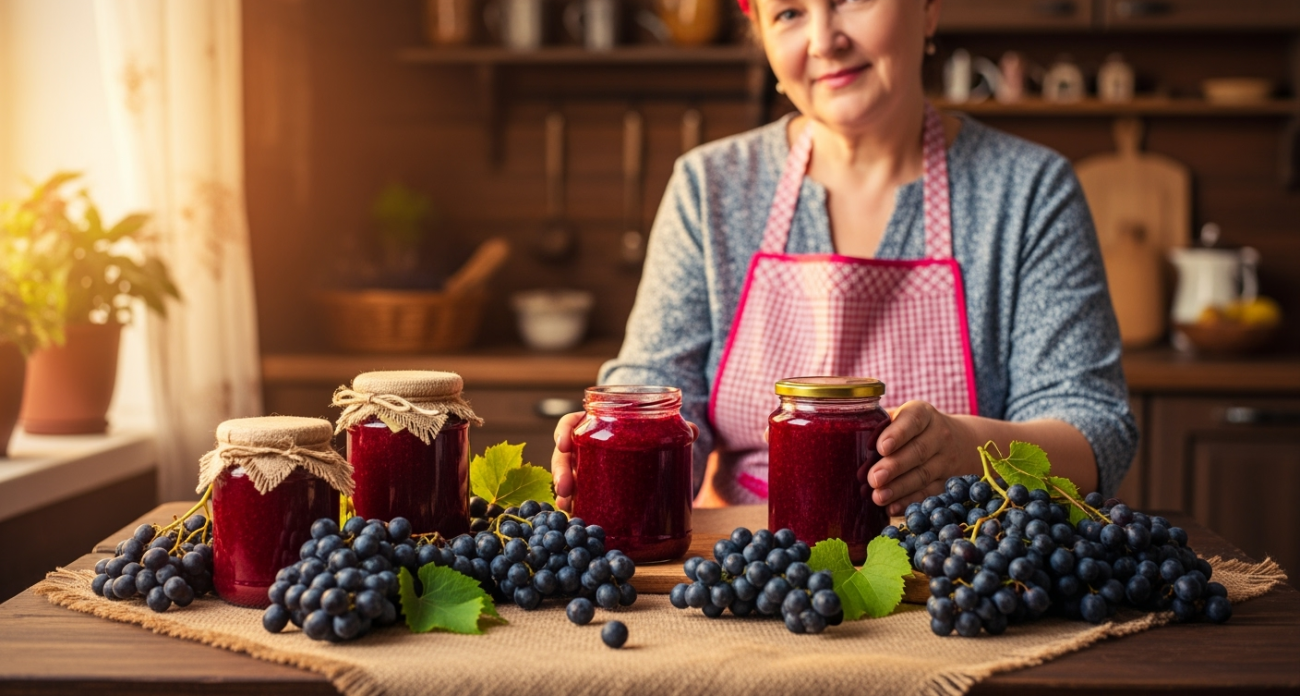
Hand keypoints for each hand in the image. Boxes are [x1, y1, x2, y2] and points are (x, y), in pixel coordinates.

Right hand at [551, 413, 700, 512]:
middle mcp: (587, 447)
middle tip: (565, 487)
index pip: (572, 423)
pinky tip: (575, 515)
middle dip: (560, 471)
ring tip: (568, 506)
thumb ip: (673, 429)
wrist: (651, 453)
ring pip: (568, 477)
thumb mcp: (656, 430)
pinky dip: (574, 505)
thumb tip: (694, 430)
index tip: (563, 443)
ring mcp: (587, 468)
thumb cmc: (646, 435)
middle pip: (565, 455)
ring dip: (563, 492)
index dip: (564, 432)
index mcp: (596, 425)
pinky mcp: (592, 488)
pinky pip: (578, 495)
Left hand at [863, 401, 977, 515]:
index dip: (898, 434)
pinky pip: (930, 493)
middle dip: (894, 466)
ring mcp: (946, 459)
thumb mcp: (902, 418)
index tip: (881, 448)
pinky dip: (910, 502)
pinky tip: (892, 508)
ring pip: (924, 474)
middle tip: (874, 478)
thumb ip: (879, 425)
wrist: (963, 441)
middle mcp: (939, 434)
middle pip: (918, 451)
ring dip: (900, 488)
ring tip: (878, 497)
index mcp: (923, 414)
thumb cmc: (914, 429)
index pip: (913, 420)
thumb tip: (848, 438)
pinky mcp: (948, 481)